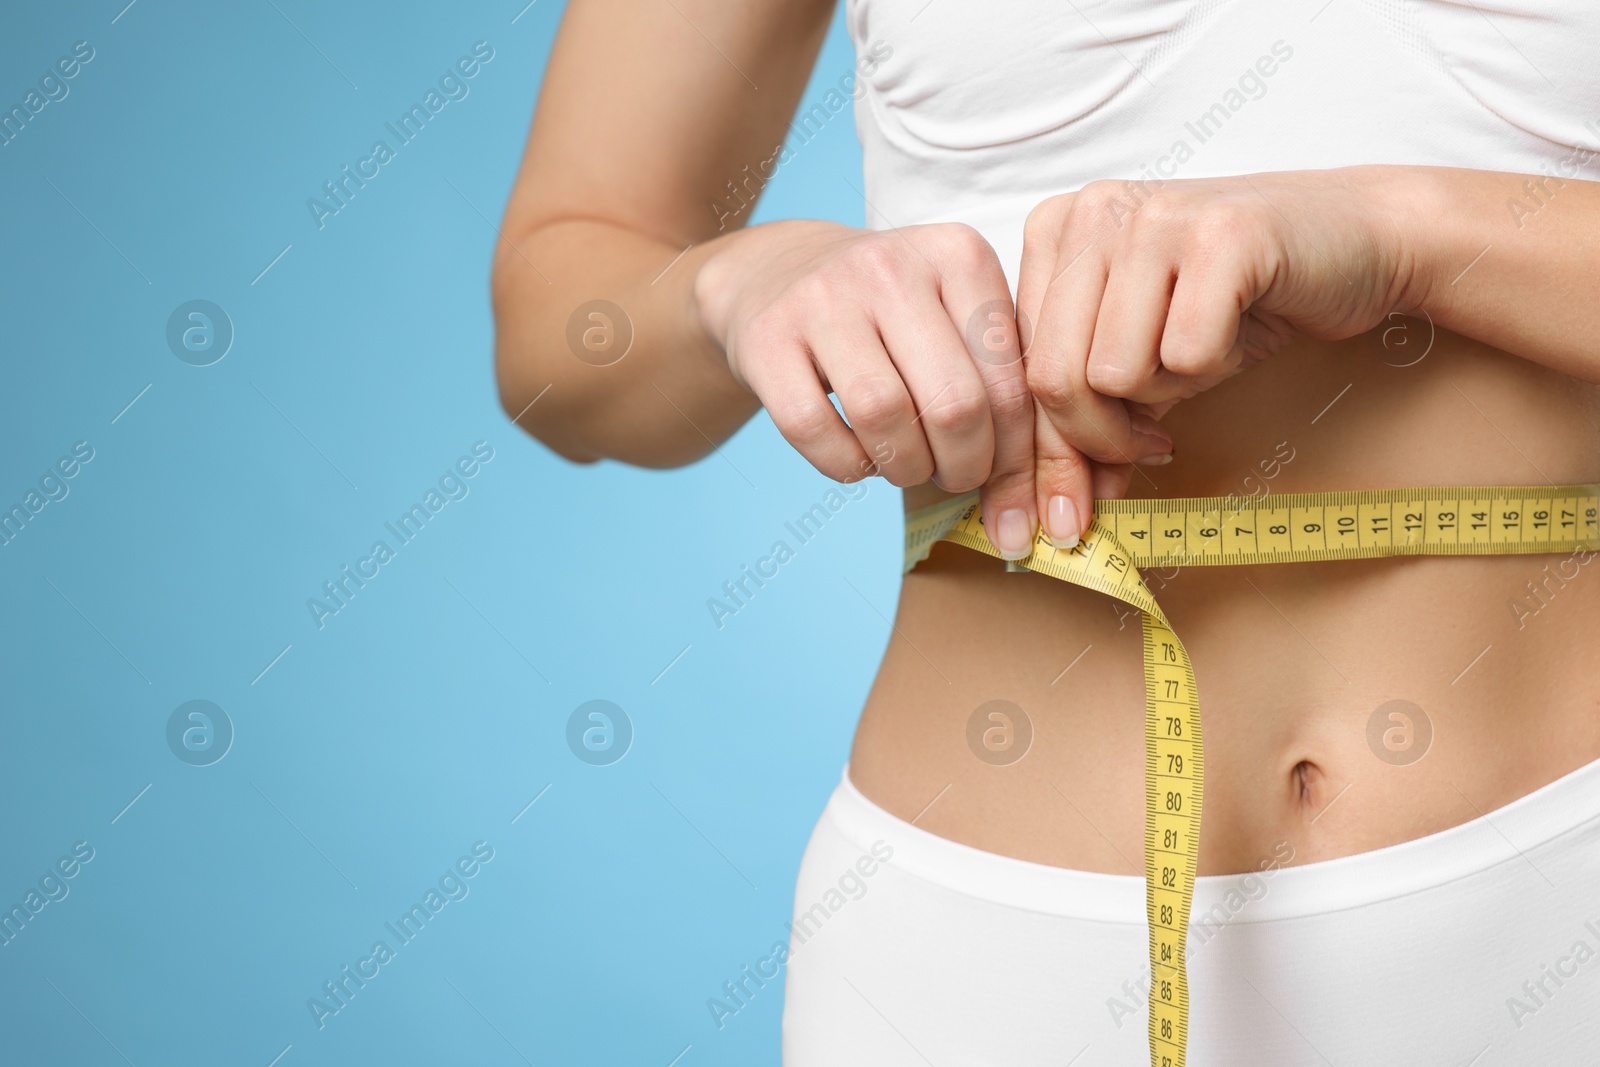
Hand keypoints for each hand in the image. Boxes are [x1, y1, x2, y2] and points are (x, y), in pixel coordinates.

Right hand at [695, 219, 1040, 557]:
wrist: (778, 274)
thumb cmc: (889, 314)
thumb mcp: (954, 316)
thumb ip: (1003, 381)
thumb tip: (1038, 496)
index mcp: (958, 254)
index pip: (1011, 381)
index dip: (1016, 454)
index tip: (1006, 485)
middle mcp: (891, 265)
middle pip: (954, 405)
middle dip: (964, 467)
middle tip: (955, 477)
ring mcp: (822, 297)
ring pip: (884, 417)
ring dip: (905, 469)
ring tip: (908, 467)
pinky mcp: (766, 337)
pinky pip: (814, 429)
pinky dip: (845, 466)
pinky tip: (857, 458)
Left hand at [1017, 167, 1411, 545]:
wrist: (1359, 240)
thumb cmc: (1238, 301)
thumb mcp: (1140, 352)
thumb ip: (1088, 413)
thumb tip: (1058, 510)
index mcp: (1056, 229)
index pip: (1018, 366)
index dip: (1045, 451)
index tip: (1071, 510)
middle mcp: (1092, 210)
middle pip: (1053, 379)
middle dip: (1101, 442)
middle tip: (1152, 449)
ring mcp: (1155, 217)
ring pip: (1112, 374)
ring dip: (1167, 394)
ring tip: (1204, 355)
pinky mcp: (1221, 235)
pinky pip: (1186, 357)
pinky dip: (1217, 367)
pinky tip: (1239, 334)